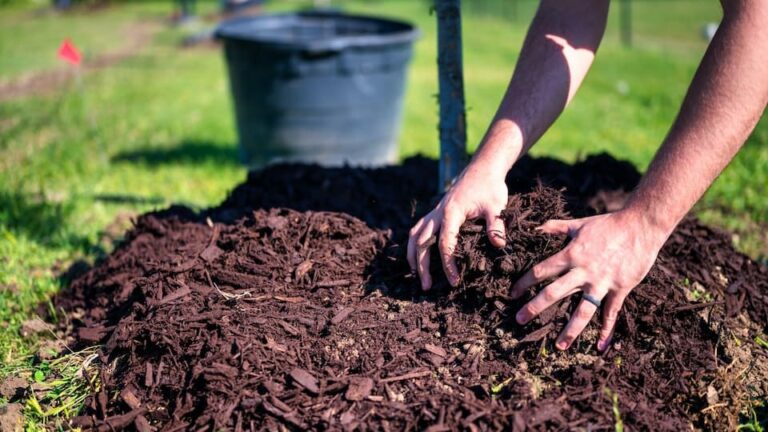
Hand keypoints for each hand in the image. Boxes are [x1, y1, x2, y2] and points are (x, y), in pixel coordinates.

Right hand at [407, 162, 508, 289]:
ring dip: (413, 256)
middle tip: (427, 287)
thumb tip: (498, 245)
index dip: (447, 264)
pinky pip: (418, 229)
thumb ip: (496, 225)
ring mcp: (434, 212)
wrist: (482, 169)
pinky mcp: (435, 212)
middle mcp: (438, 213)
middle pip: (422, 242)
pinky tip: (417, 257)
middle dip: (422, 265)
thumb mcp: (496, 206)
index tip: (454, 281)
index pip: (444, 243)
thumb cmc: (490, 187)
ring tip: (416, 275)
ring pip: (415, 236)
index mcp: (451, 213)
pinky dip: (414, 244)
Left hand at [511, 210, 668, 350]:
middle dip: (535, 307)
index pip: (541, 271)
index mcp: (571, 254)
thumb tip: (536, 227)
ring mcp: (602, 282)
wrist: (641, 226)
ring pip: (583, 310)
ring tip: (560, 346)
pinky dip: (606, 330)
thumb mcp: (579, 224)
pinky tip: (600, 346)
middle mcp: (583, 271)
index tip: (512, 294)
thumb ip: (556, 227)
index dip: (524, 283)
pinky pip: (611, 313)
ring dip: (570, 330)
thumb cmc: (608, 224)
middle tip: (519, 320)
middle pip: (554, 293)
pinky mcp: (620, 289)